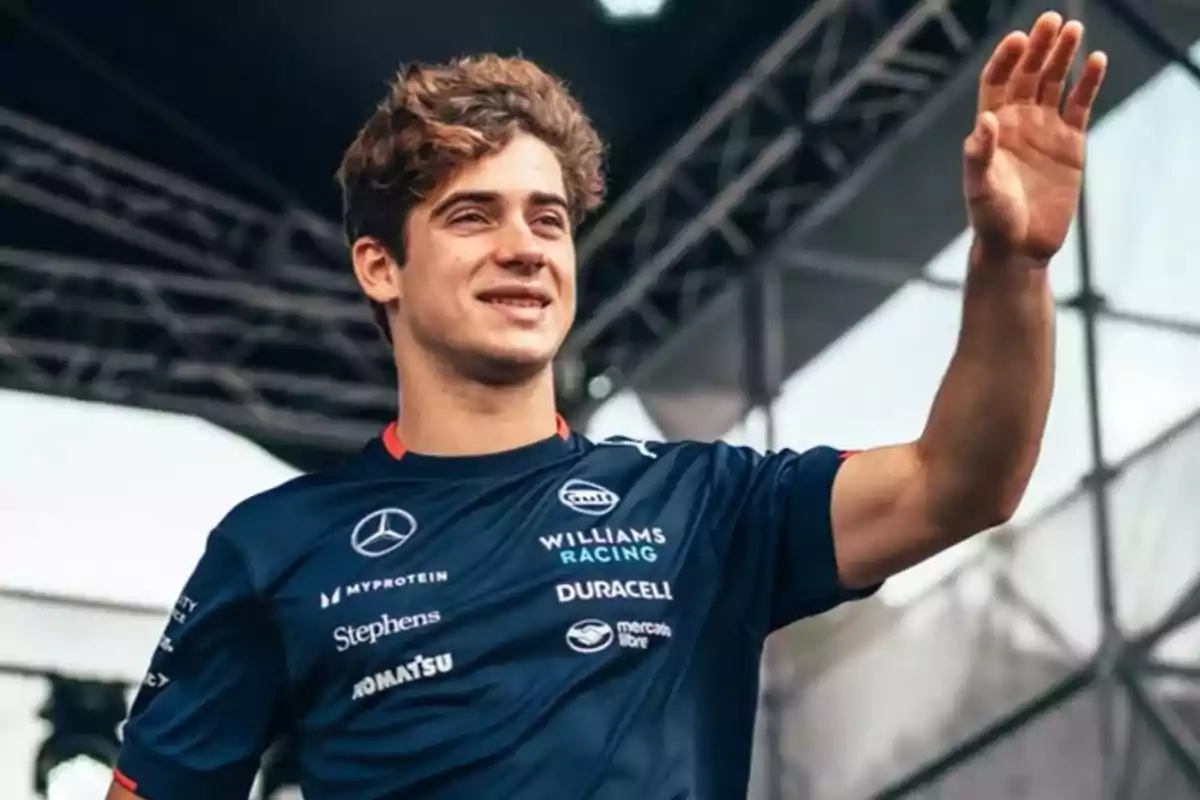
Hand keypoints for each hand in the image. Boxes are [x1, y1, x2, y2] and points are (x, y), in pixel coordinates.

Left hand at [964, 12, 1107, 261]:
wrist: (1020, 247)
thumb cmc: (992, 219)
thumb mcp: (979, 188)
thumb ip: (979, 155)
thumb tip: (986, 121)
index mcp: (991, 128)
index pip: (996, 81)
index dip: (1006, 59)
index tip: (1018, 39)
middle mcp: (1017, 122)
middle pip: (1028, 74)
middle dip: (1038, 47)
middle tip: (1051, 20)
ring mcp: (1044, 130)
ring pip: (1054, 82)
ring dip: (1063, 56)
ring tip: (1073, 29)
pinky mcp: (1070, 143)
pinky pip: (1080, 105)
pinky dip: (1088, 83)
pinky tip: (1097, 61)